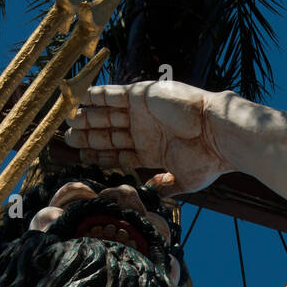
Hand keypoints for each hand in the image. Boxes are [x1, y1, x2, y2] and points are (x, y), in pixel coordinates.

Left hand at [65, 81, 228, 193]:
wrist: (218, 134)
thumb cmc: (207, 159)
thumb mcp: (184, 180)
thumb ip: (166, 186)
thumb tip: (151, 192)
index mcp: (152, 151)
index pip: (118, 153)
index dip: (99, 154)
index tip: (81, 156)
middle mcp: (145, 130)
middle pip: (109, 133)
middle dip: (89, 135)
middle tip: (69, 136)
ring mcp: (143, 112)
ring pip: (108, 114)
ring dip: (89, 116)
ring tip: (70, 119)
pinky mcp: (143, 95)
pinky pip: (115, 94)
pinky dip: (99, 95)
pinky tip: (83, 98)